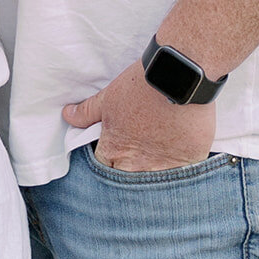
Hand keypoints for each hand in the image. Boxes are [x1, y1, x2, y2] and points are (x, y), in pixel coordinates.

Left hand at [63, 61, 216, 170]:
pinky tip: (179, 154)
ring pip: (155, 182)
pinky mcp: (189, 161)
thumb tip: (68, 115)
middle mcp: (138, 164)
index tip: (116, 152)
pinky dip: (179, 168)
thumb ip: (88, 112)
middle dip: (130, 172)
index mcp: (115, 148)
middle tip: (139, 154)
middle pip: (128, 179)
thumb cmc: (141, 85)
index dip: (108, 159)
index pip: (104, 167)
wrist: (178, 76)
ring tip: (160, 154)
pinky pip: (182, 175)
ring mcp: (165, 166)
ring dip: (155, 172)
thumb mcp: (108, 97)